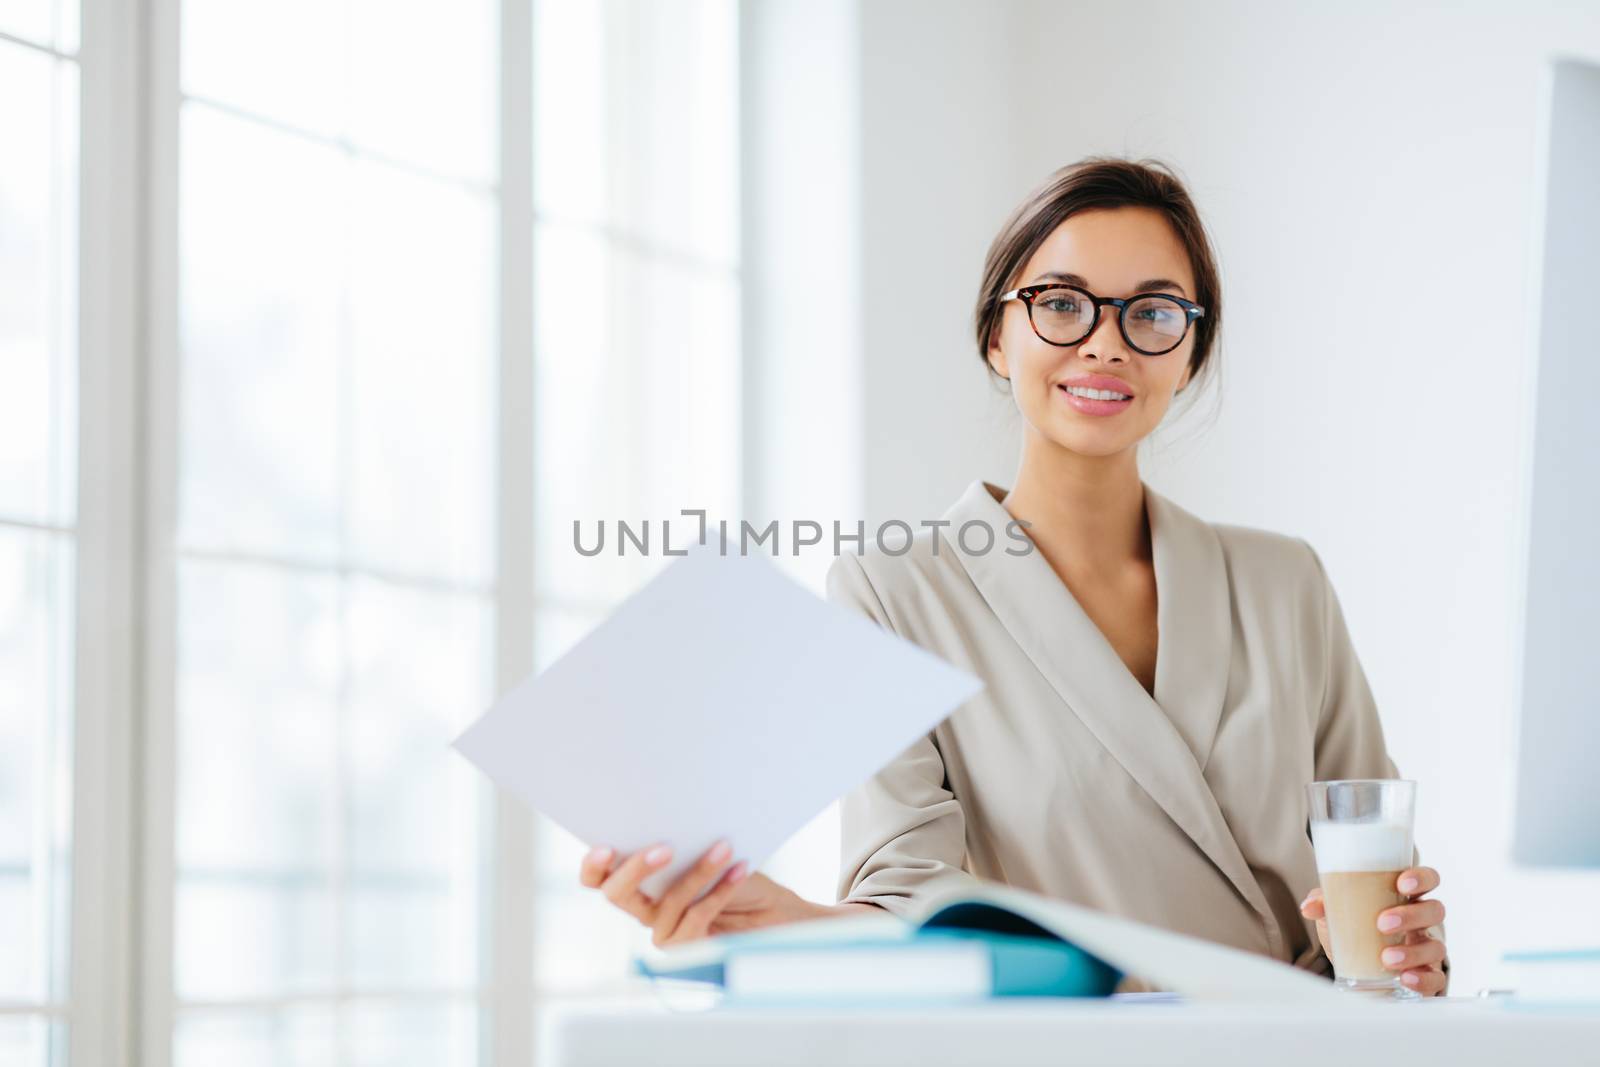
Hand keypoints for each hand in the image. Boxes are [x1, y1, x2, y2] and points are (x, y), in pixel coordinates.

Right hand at [579, 839, 825, 947]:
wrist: (773, 911)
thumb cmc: (735, 872)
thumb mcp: (704, 849)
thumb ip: (682, 842)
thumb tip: (668, 815)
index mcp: (639, 881)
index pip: (597, 877)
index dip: (593, 865)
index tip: (606, 846)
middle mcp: (644, 909)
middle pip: (617, 894)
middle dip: (635, 869)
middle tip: (664, 848)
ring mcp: (664, 931)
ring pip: (667, 903)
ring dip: (697, 872)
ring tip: (723, 848)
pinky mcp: (690, 947)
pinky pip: (698, 917)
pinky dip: (720, 889)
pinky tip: (739, 869)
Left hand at [1299, 866, 1448, 995]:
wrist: (1353, 965)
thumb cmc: (1353, 926)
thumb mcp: (1337, 910)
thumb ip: (1324, 902)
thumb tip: (1309, 907)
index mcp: (1405, 897)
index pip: (1427, 879)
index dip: (1421, 878)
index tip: (1402, 884)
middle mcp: (1422, 921)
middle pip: (1435, 910)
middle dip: (1411, 916)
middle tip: (1382, 923)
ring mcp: (1426, 949)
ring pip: (1436, 947)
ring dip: (1412, 952)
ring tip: (1386, 958)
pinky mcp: (1426, 976)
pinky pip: (1436, 979)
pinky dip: (1423, 979)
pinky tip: (1405, 978)